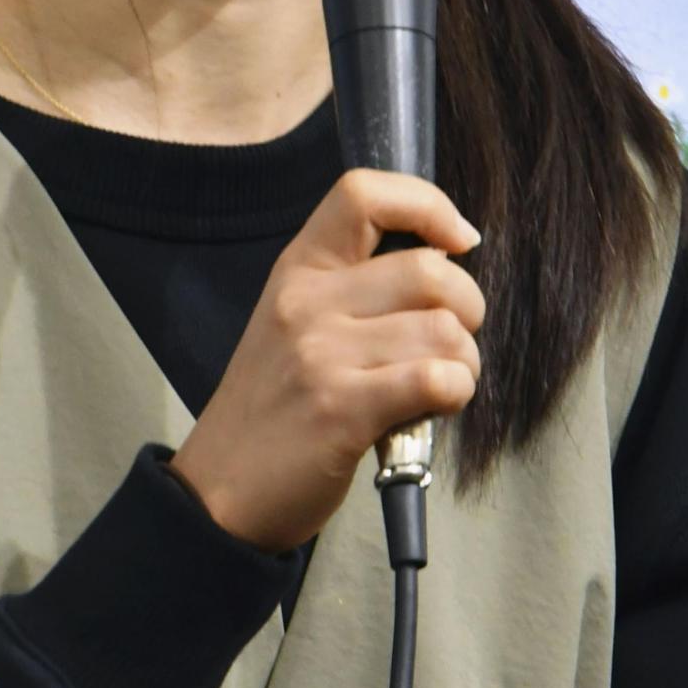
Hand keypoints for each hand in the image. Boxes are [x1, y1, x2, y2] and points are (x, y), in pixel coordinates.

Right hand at [169, 169, 483, 554]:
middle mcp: (307, 302)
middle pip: (430, 270)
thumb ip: (354, 290)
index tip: (458, 240)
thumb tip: (447, 267)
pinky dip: (455, 393)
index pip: (364, 194)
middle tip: (451, 343)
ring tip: (440, 386)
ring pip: (444, 329)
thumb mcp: (293, 325)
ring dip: (464, 362)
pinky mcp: (342, 409)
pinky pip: (436, 379)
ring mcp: (321, 355)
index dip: (428, 204)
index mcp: (298, 270)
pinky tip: (435, 408)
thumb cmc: (272, 410)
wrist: (218, 493)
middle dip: (468, 309)